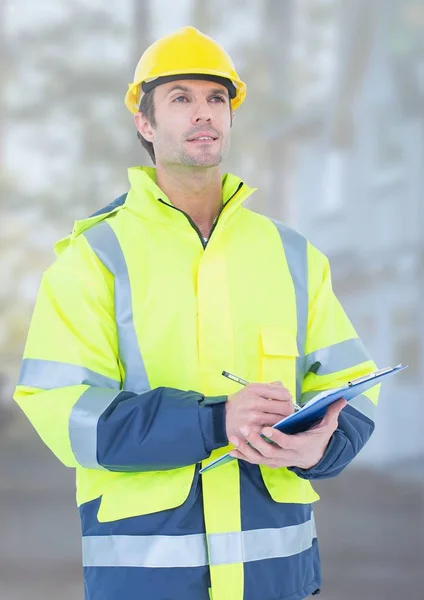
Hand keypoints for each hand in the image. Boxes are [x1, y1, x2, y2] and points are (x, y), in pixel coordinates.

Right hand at [225, 381, 294, 441]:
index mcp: (255, 390)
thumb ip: (269, 387)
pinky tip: (272, 427)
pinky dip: (275, 429)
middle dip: (289, 410)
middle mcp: (255, 402)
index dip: (288, 398)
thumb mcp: (250, 389)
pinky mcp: (254, 431)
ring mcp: (254, 417)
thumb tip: (285, 390)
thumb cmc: (239, 403)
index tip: (287, 400)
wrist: (221, 418)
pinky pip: (272, 430)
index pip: (283, 393)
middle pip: (285, 407)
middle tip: (286, 412)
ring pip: (281, 420)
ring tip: (279, 419)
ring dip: (284, 421)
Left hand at [229, 398, 346, 469]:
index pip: (287, 443)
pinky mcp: (270, 462)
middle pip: (269, 452)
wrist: (314, 458)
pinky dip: (243, 455)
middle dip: (256, 441)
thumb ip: (331, 413)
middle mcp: (287, 456)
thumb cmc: (318, 439)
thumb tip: (341, 399)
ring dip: (246, 449)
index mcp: (299, 446)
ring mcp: (277, 461)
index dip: (277, 437)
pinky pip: (254, 461)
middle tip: (245, 429)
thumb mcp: (327, 427)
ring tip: (234, 438)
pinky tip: (231, 449)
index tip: (267, 428)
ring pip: (259, 458)